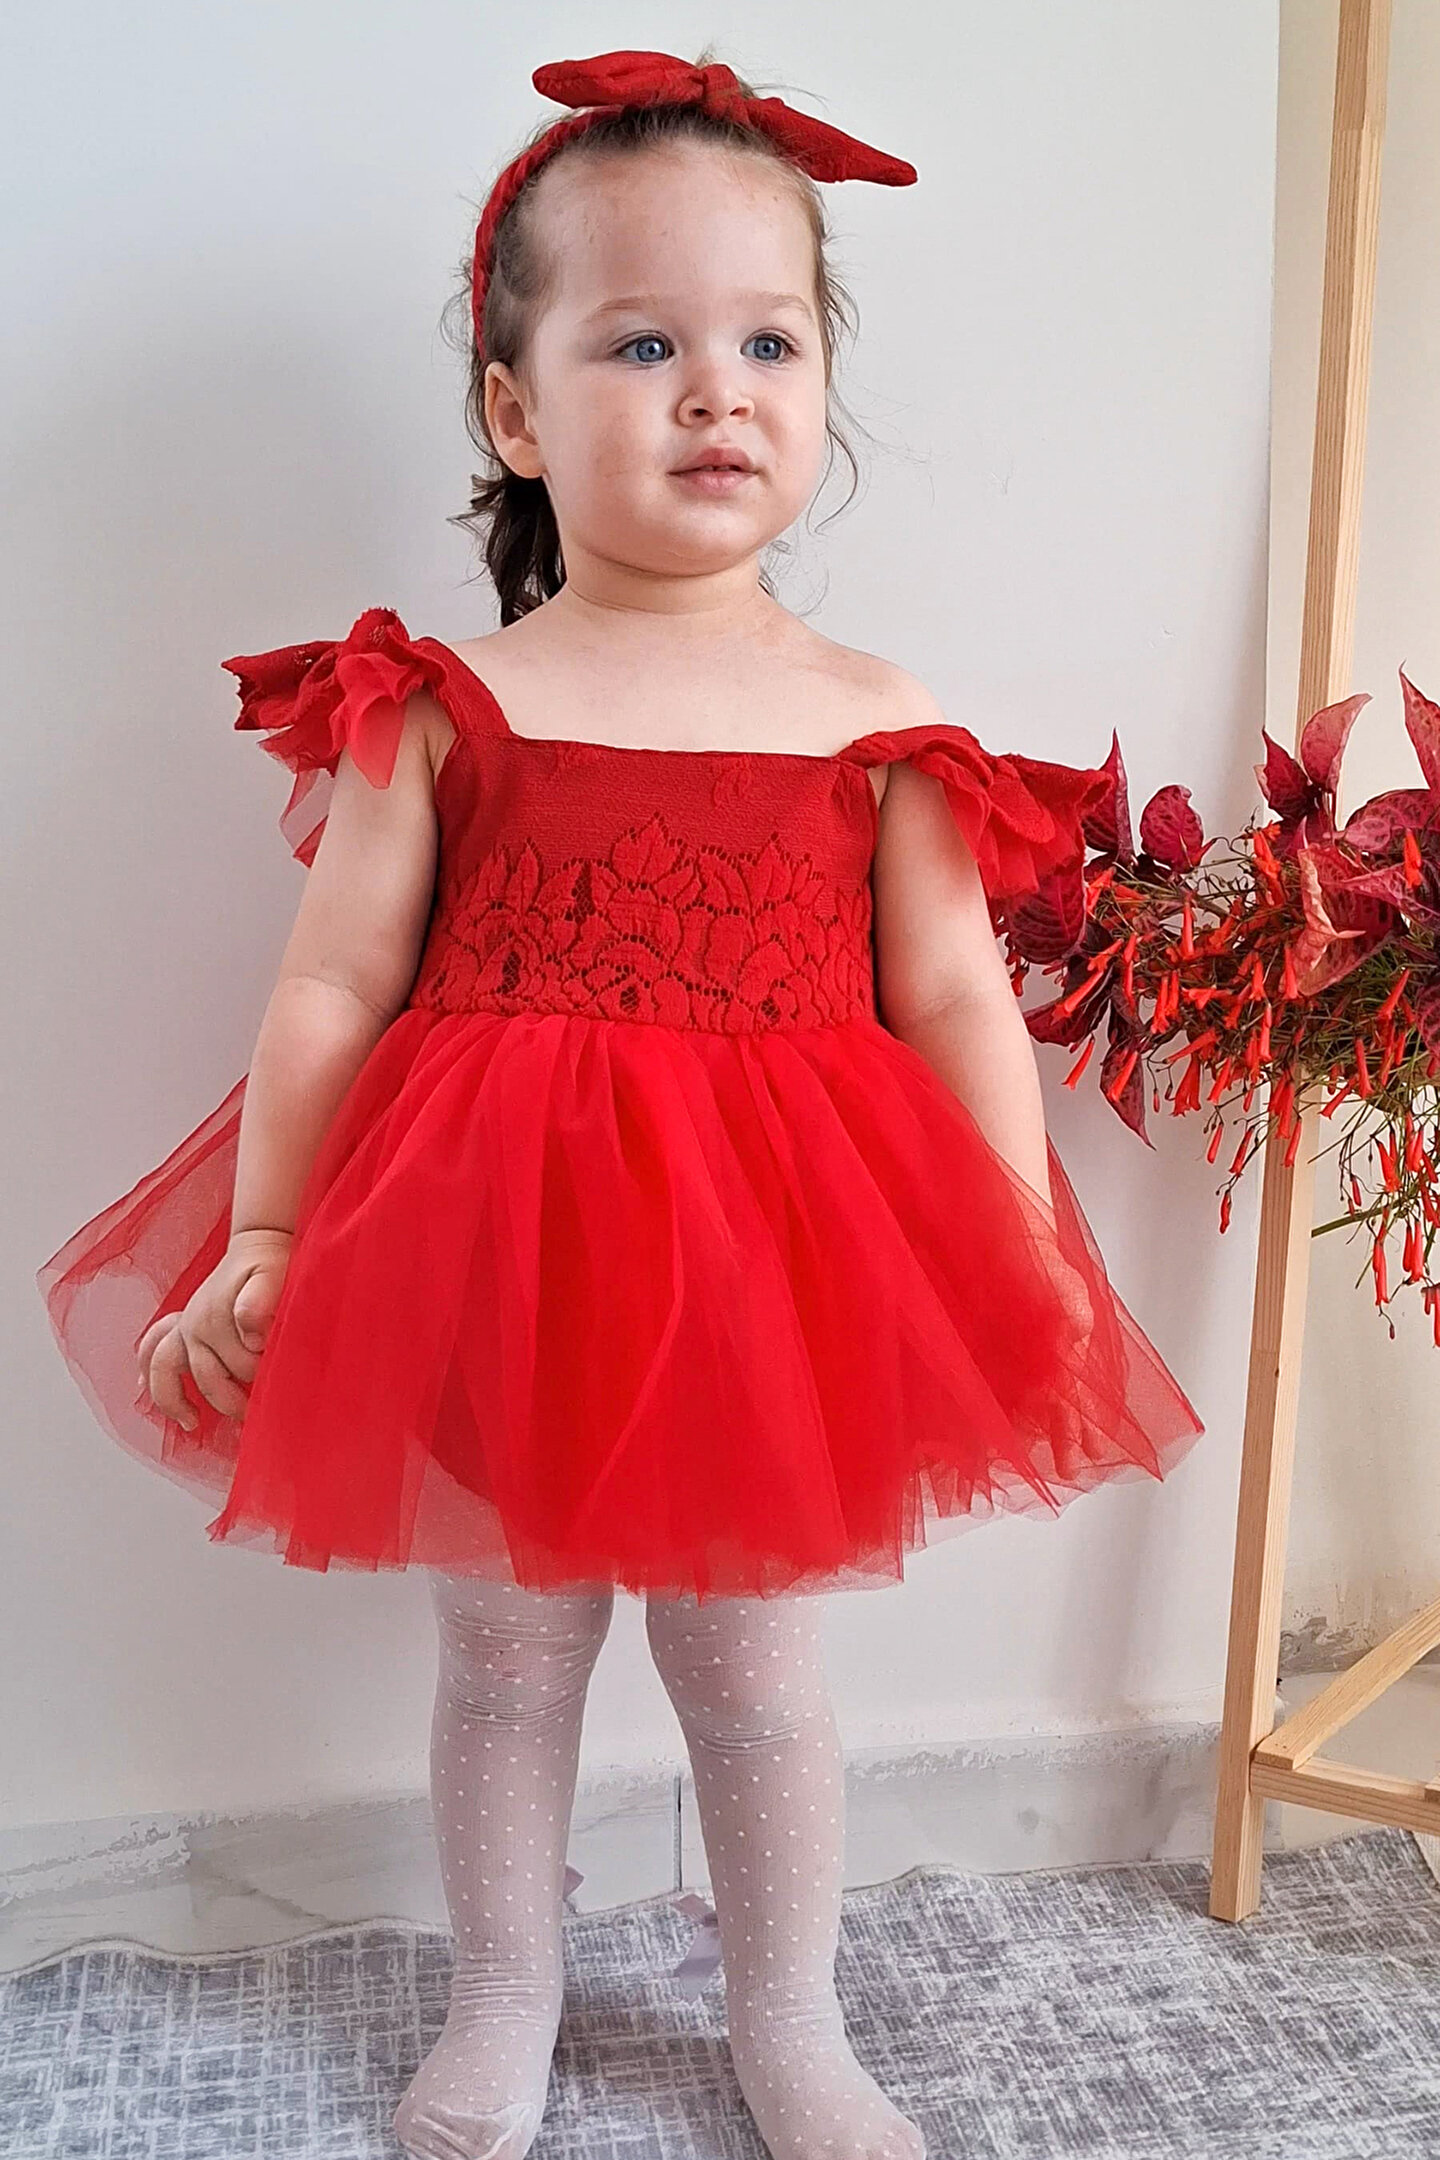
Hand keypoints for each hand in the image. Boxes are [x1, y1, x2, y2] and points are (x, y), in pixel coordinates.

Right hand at [136, 1228, 293, 1431]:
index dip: (262, 1376)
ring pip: (165, 1371)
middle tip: (258, 1411)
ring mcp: (185, 1326)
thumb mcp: (272, 1276)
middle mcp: (193, 1324)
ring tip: (191, 1422)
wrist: (259, 1242)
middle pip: (209, 1378)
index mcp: (215, 1318)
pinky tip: (147, 1391)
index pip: (240, 1367)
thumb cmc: (270, 1264)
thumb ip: (258, 1303)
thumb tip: (251, 1337)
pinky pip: (153, 1350)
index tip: (280, 1382)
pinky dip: (148, 1374)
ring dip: (175, 1400)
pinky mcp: (181, 1326)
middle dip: (234, 1399)